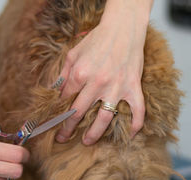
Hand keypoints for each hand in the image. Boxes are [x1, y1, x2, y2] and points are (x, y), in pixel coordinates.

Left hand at [55, 0, 152, 144]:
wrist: (124, 28)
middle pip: (78, 112)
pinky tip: (131, 136)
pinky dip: (136, 124)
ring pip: (104, 118)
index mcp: (81, 73)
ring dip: (94, 133)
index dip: (57, 111)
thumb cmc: (97, 40)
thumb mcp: (73, 53)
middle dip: (67, 128)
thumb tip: (54, 91)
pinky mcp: (133, 87)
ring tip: (86, 141)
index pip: (65, 98)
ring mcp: (117, 87)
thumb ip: (63, 74)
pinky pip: (138, 110)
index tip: (53, 121)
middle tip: (61, 138)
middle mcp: (97, 82)